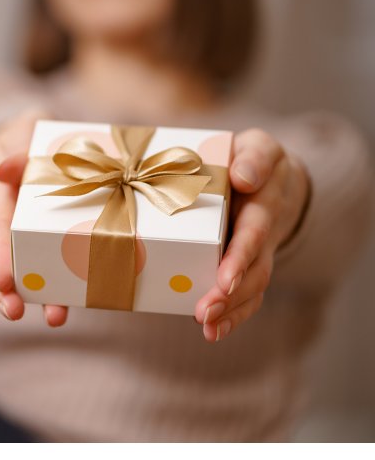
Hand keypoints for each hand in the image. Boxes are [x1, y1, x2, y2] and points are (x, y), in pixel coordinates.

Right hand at [0, 107, 68, 326]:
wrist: (49, 136)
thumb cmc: (30, 134)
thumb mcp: (21, 131)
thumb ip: (16, 148)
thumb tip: (3, 172)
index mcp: (5, 199)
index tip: (4, 280)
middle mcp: (17, 224)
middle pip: (3, 264)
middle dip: (5, 292)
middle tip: (13, 314)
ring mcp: (39, 235)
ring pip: (33, 272)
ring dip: (42, 298)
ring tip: (55, 320)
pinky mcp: (64, 238)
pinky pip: (65, 265)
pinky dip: (73, 285)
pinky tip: (89, 301)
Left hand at [195, 128, 309, 341]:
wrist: (272, 178)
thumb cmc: (252, 160)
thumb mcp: (258, 146)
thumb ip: (254, 157)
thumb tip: (244, 177)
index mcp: (263, 201)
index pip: (254, 231)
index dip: (240, 255)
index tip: (223, 277)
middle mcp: (265, 232)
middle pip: (254, 269)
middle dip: (231, 292)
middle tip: (206, 310)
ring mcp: (258, 253)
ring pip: (252, 287)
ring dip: (231, 309)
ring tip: (206, 324)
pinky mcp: (246, 266)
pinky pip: (246, 295)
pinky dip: (232, 315)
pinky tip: (213, 331)